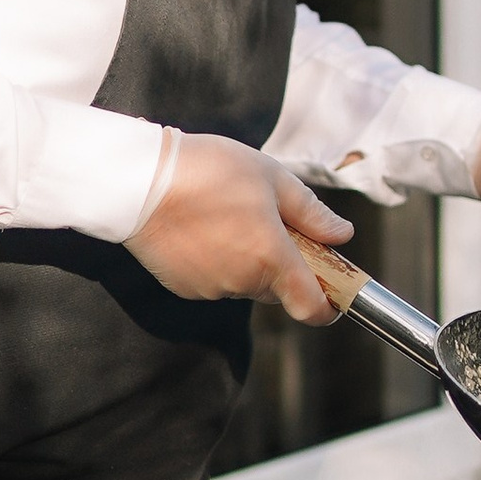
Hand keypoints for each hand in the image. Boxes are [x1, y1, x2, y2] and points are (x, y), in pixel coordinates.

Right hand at [128, 135, 351, 326]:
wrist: (138, 181)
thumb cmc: (208, 171)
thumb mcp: (271, 178)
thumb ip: (311, 213)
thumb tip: (342, 235)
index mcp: (271, 257)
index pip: (312, 308)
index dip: (329, 306)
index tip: (334, 293)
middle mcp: (243, 282)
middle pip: (279, 289)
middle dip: (283, 264)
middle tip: (270, 222)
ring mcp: (211, 288)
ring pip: (246, 284)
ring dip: (248, 260)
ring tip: (229, 215)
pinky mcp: (185, 287)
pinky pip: (216, 281)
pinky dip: (219, 262)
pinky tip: (204, 227)